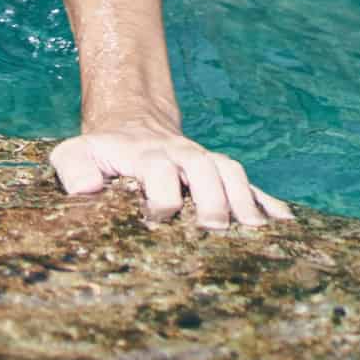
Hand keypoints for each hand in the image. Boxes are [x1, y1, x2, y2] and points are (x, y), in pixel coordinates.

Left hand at [49, 125, 293, 228]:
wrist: (131, 125)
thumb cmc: (100, 153)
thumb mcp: (74, 154)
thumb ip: (72, 167)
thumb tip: (87, 189)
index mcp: (145, 155)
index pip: (158, 170)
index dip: (160, 194)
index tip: (159, 219)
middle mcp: (182, 156)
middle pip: (204, 170)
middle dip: (212, 198)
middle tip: (215, 230)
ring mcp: (206, 163)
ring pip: (232, 174)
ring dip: (245, 201)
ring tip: (257, 233)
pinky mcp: (222, 174)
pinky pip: (252, 185)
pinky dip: (270, 203)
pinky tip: (287, 226)